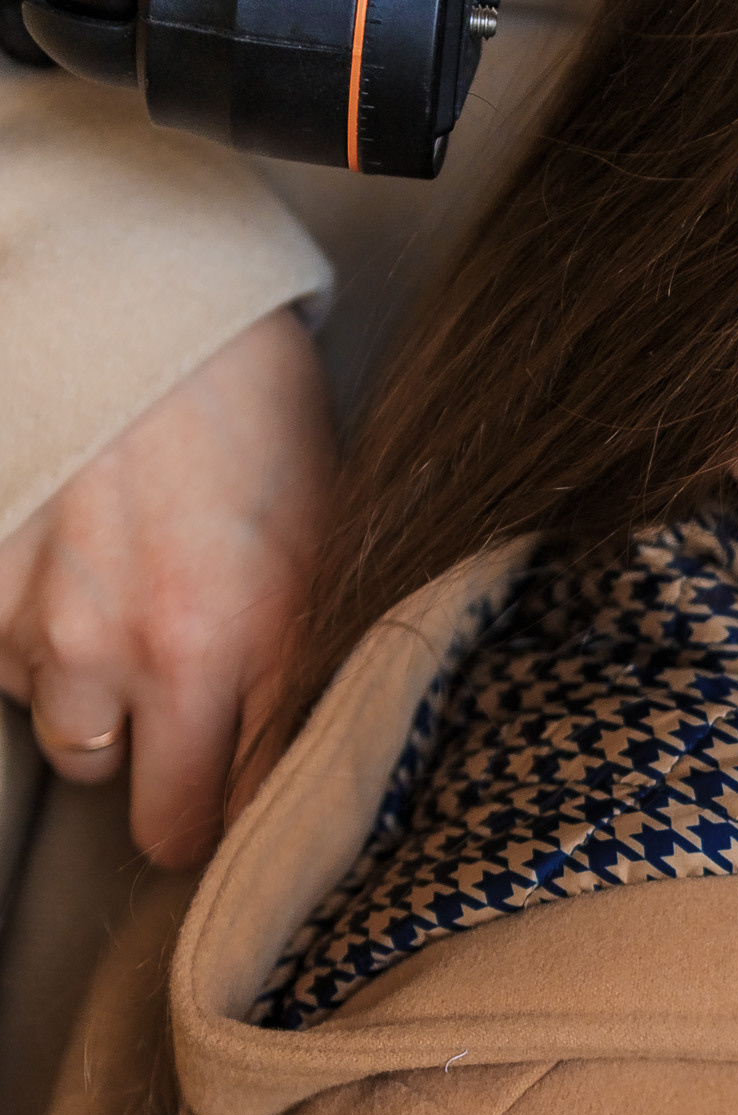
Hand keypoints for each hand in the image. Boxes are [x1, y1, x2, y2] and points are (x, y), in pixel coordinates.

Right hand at [0, 309, 336, 867]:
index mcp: (262, 638)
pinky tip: (72, 576)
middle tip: (190, 739)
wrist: (144, 294)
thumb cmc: (254, 403)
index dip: (258, 820)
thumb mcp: (329, 529)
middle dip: (176, 790)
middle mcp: (152, 650)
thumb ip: (312, 652)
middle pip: (155, 818)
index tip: (257, 807)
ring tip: (128, 619)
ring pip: (72, 744)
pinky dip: (34, 642)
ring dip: (100, 706)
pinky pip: (6, 669)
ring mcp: (55, 623)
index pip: (256, 812)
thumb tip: (323, 748)